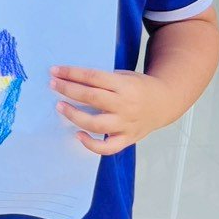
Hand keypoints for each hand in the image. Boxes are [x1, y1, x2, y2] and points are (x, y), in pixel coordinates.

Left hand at [51, 65, 180, 154]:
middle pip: (92, 98)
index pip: (93, 78)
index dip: (72, 73)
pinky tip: (78, 135)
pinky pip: (108, 148)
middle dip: (69, 90)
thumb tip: (71, 80)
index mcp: (125, 85)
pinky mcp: (128, 139)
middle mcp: (125, 105)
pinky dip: (91, 145)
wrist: (164, 103)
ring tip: (61, 107)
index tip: (55, 71)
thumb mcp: (124, 76)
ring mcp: (127, 124)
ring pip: (97, 124)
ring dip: (75, 116)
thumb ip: (103, 80)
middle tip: (53, 85)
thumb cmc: (139, 87)